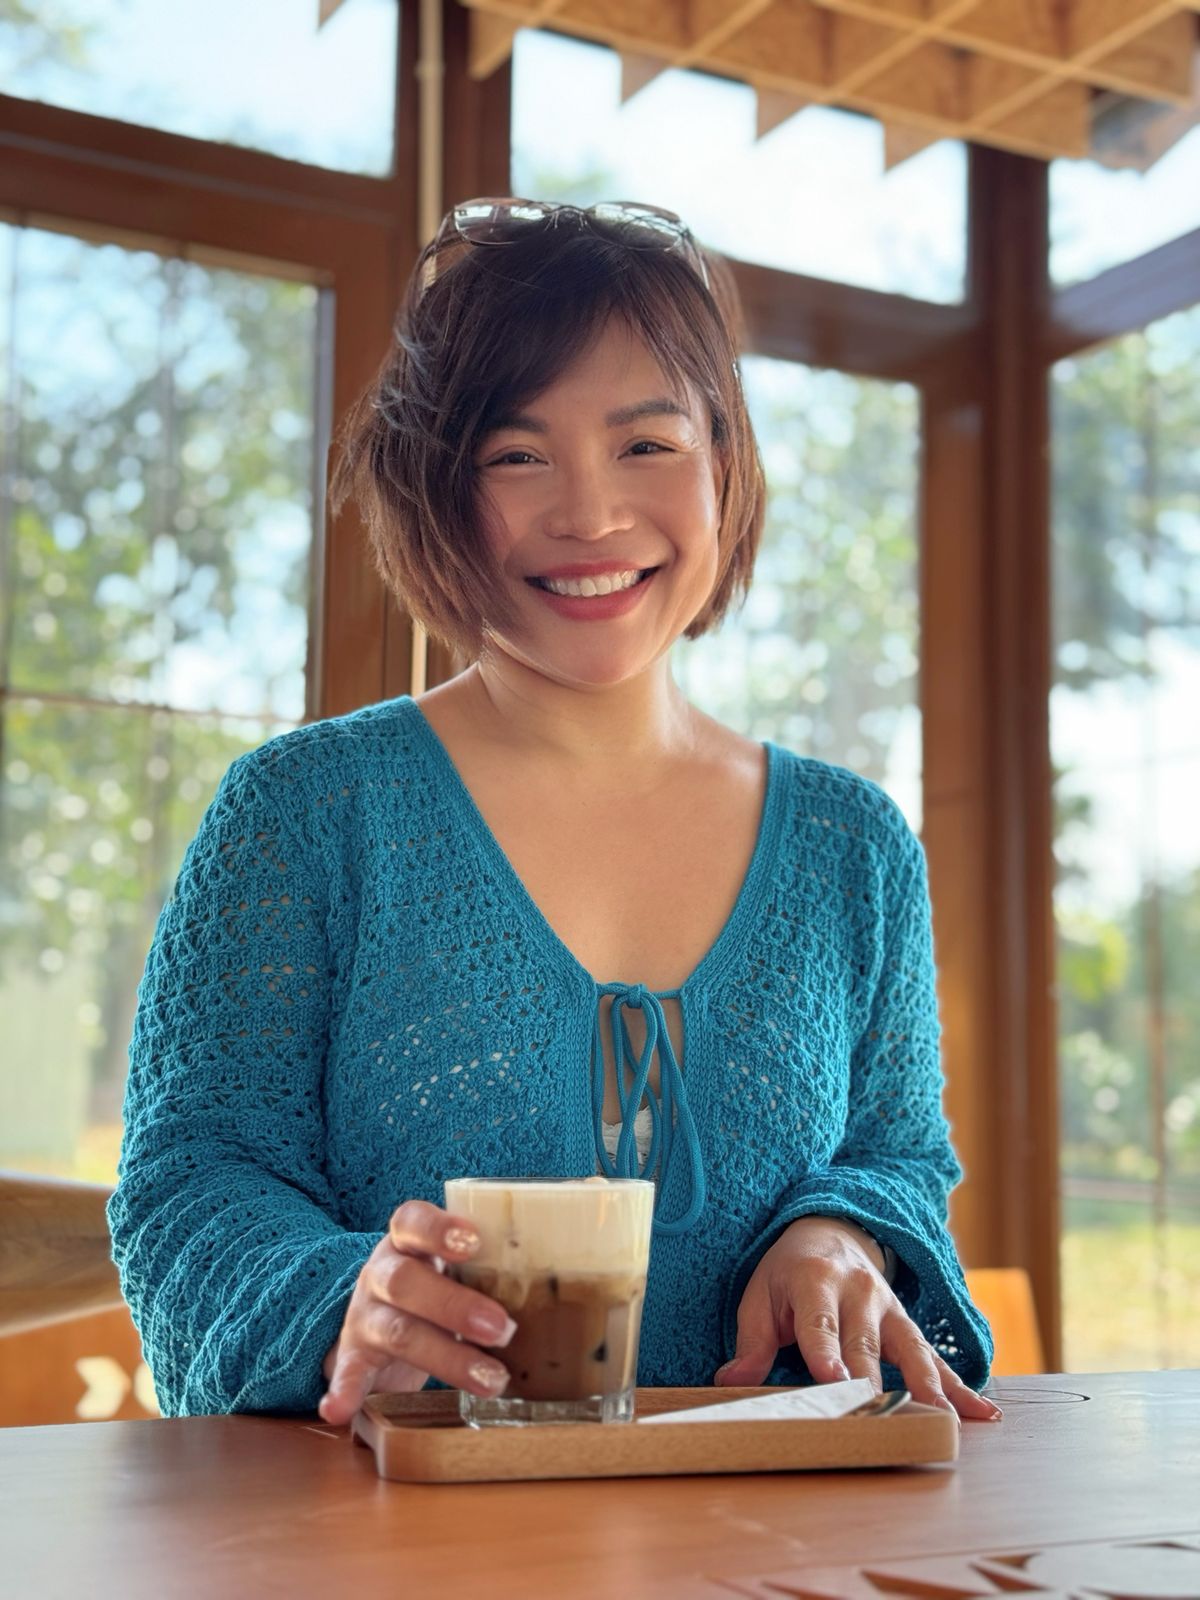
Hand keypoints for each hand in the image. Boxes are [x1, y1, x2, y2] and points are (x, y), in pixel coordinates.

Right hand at [318, 1200, 516, 1425]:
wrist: (382, 1315)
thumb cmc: (441, 1283)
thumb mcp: (460, 1265)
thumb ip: (501, 1264)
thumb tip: (588, 1261)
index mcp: (409, 1241)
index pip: (414, 1221)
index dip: (440, 1229)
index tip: (474, 1242)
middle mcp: (382, 1273)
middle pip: (407, 1281)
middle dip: (455, 1306)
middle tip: (504, 1328)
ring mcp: (364, 1315)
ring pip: (396, 1331)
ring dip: (444, 1357)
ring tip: (491, 1380)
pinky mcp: (353, 1355)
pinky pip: (346, 1372)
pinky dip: (344, 1390)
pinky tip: (340, 1410)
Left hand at [714, 1216, 1002, 1423]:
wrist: (831, 1230)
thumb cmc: (788, 1273)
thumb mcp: (759, 1295)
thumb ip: (750, 1341)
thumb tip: (732, 1382)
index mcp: (816, 1281)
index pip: (819, 1322)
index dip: (825, 1352)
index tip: (833, 1381)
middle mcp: (859, 1292)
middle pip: (865, 1345)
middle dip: (873, 1385)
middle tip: (880, 1422)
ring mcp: (890, 1308)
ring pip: (910, 1351)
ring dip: (928, 1388)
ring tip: (943, 1422)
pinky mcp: (907, 1325)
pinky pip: (935, 1356)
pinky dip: (959, 1386)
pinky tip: (982, 1413)